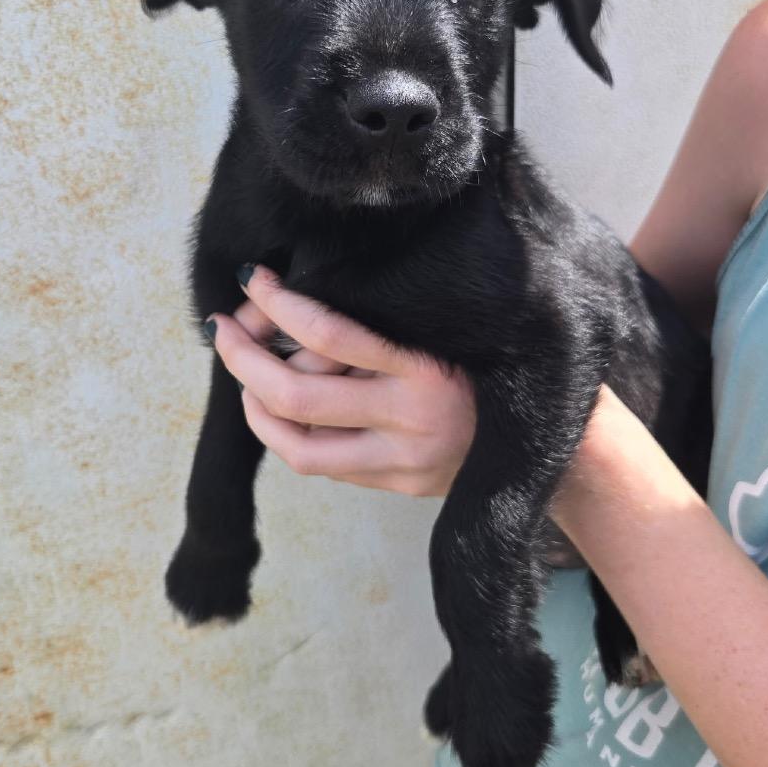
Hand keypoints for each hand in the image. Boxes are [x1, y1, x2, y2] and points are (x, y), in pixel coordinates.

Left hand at [205, 266, 475, 496]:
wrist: (544, 435)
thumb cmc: (488, 363)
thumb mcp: (443, 332)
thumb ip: (377, 331)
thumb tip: (288, 309)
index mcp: (426, 368)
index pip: (330, 334)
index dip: (279, 304)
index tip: (255, 279)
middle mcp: (413, 419)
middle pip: (297, 395)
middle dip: (243, 358)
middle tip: (223, 328)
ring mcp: (404, 463)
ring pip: (298, 446)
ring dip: (255, 407)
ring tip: (243, 378)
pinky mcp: (400, 487)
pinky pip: (324, 465)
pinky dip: (290, 434)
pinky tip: (281, 410)